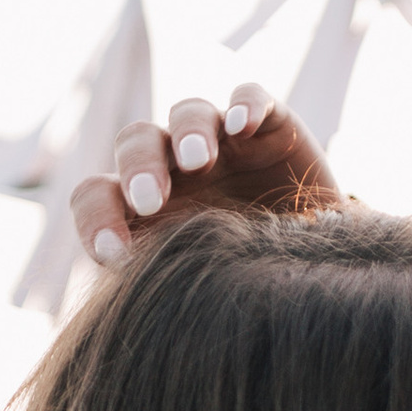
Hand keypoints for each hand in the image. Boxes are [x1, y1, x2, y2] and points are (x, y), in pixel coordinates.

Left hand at [72, 82, 340, 266]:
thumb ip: (163, 289)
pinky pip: (252, 98)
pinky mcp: (267, 124)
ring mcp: (221, 141)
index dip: (96, 218)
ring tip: (198, 160)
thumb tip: (131, 312)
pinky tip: (244, 125)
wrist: (315, 266)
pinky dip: (246, 104)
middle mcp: (175, 166)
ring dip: (188, 132)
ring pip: (189, 113)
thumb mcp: (203, 289)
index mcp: (143, 206)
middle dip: (139, 167)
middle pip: (138, 142)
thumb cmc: (247, 281)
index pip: (98, 195)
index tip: (114, 254)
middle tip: (149, 201)